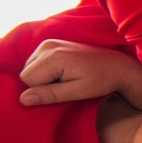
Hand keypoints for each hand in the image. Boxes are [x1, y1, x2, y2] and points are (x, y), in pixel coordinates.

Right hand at [19, 39, 141, 109]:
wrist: (118, 66)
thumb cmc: (101, 81)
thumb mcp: (77, 92)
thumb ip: (50, 94)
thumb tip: (23, 99)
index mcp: (53, 56)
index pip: (27, 79)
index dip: (43, 90)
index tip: (64, 90)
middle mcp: (47, 46)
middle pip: (26, 73)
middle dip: (42, 84)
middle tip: (68, 85)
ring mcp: (48, 43)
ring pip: (30, 69)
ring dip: (45, 78)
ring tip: (69, 79)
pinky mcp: (51, 44)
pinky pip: (36, 63)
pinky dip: (47, 71)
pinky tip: (66, 73)